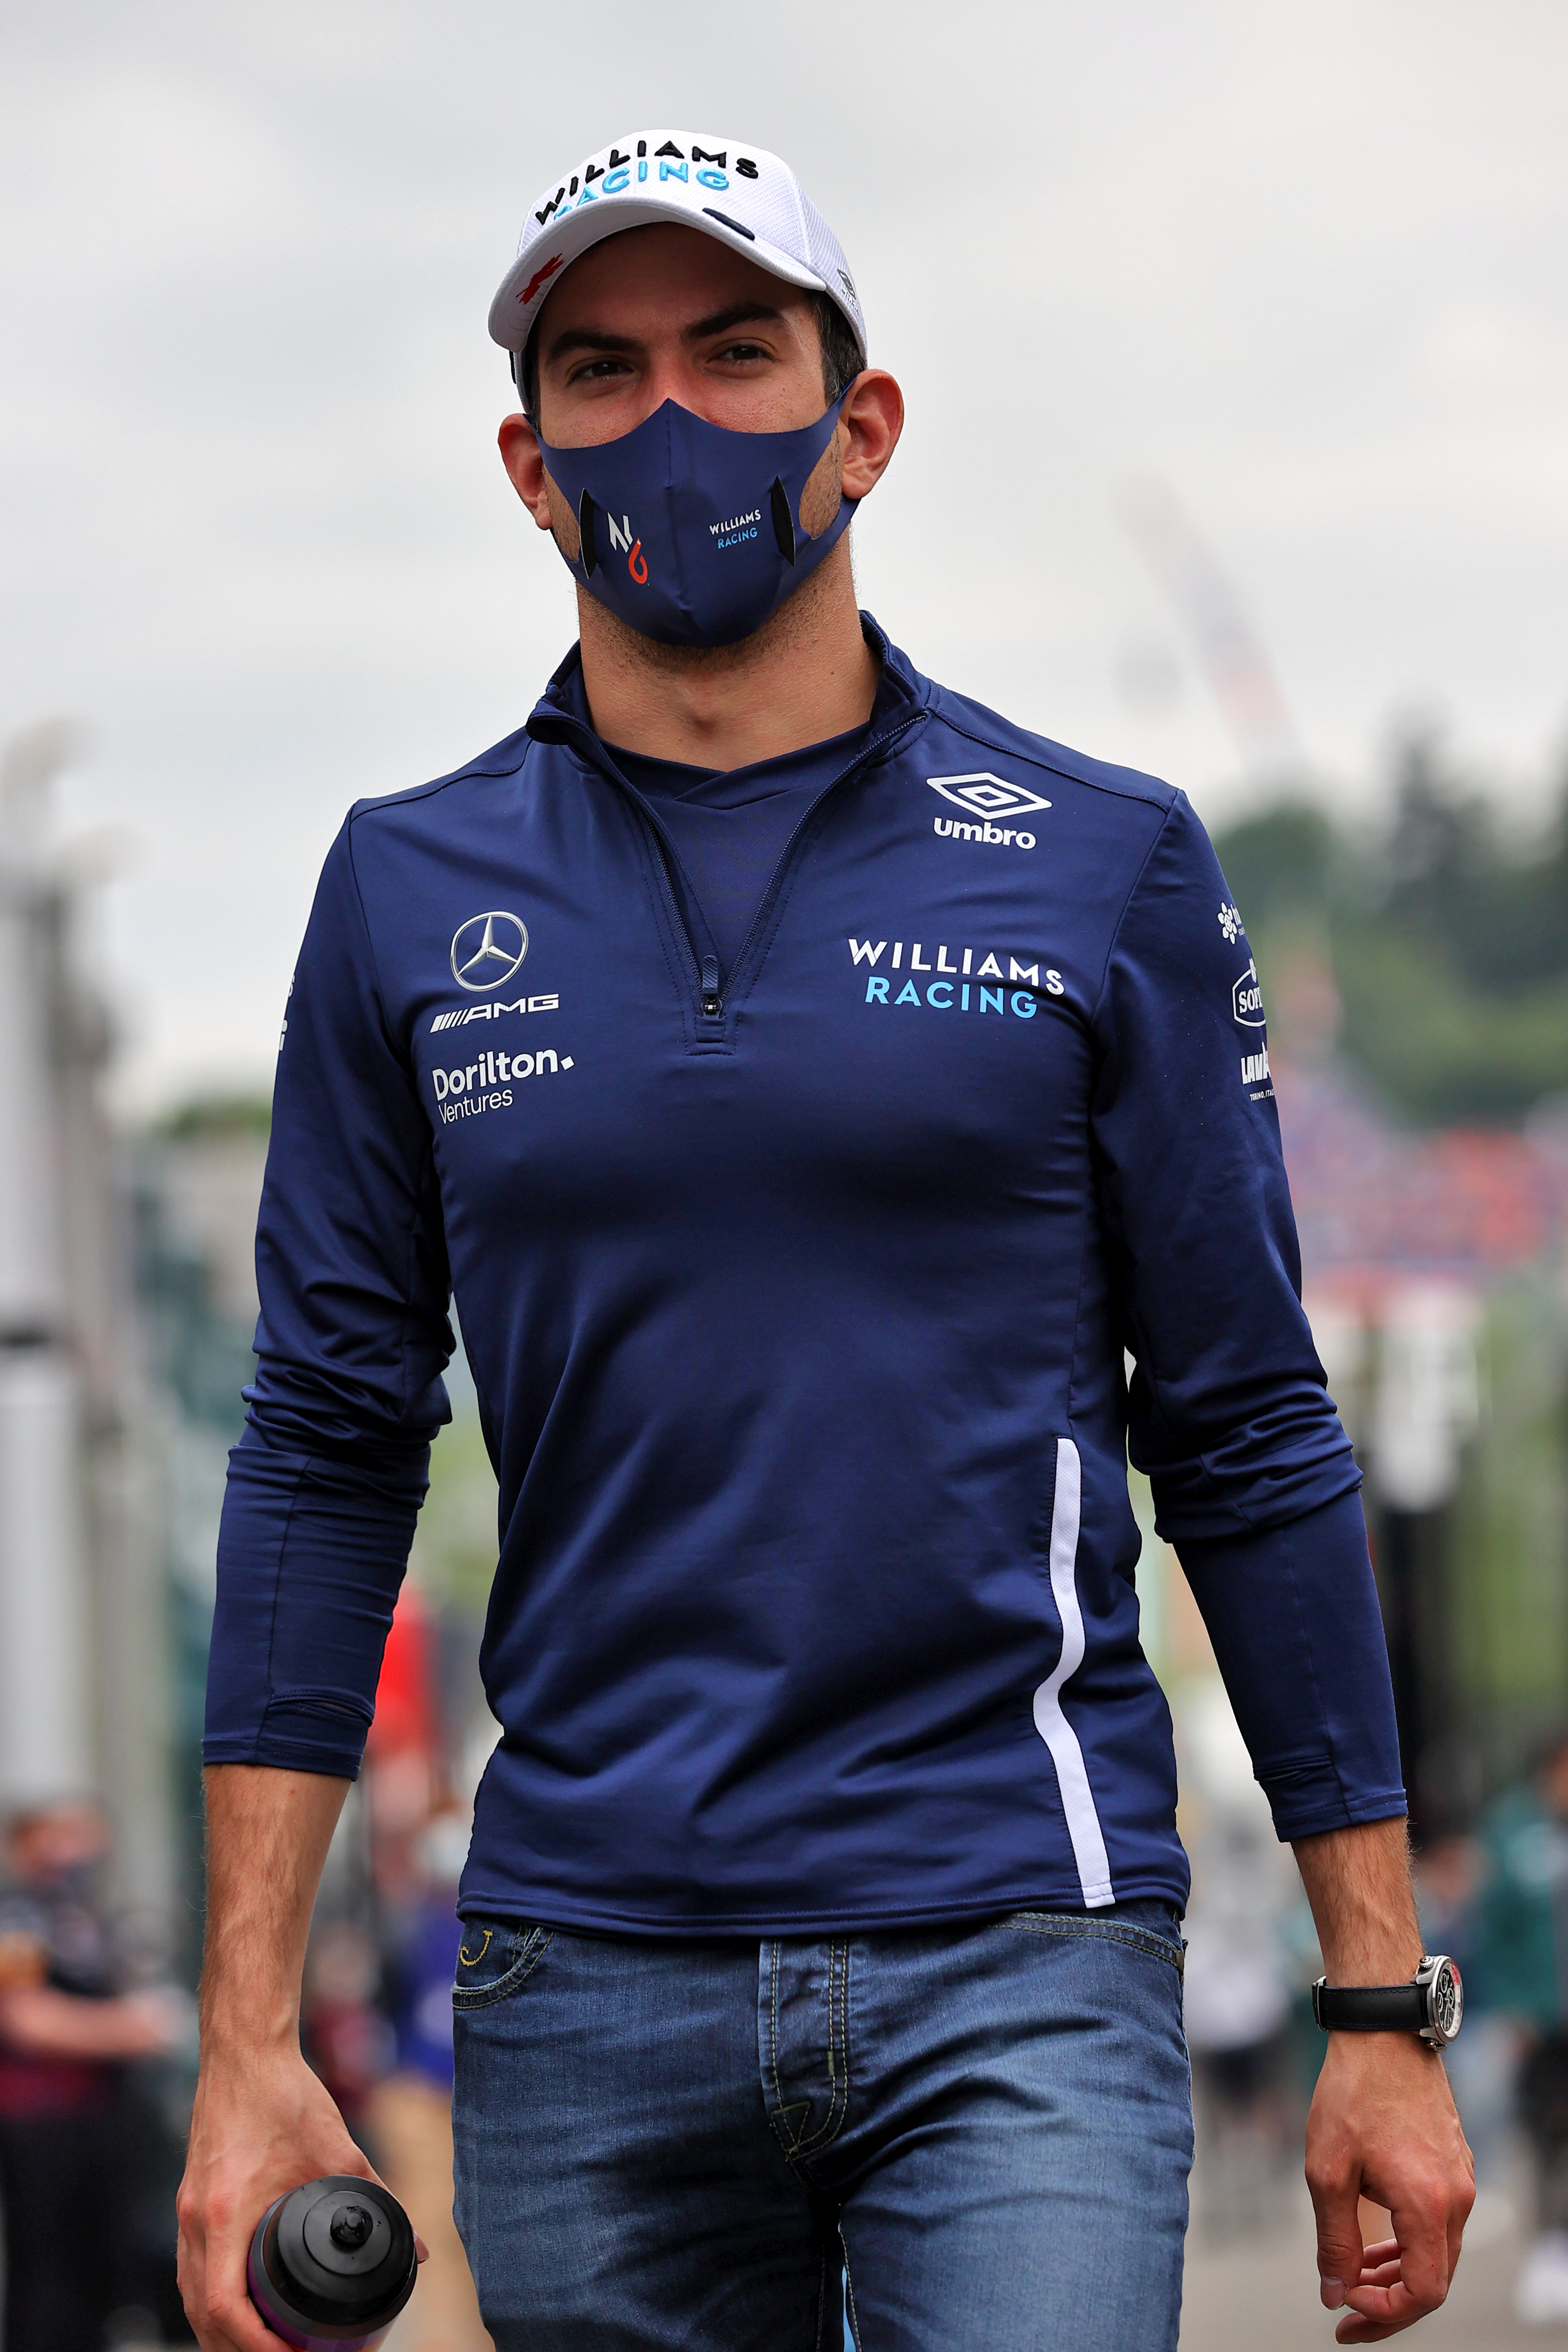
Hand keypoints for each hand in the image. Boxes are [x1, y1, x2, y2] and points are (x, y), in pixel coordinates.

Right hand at [177, 2043, 411, 2351]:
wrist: (243, 2054)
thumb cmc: (285, 2095)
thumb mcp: (338, 2149)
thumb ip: (377, 2197)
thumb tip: (416, 2249)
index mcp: (225, 2212)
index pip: (226, 2305)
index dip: (256, 2344)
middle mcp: (196, 2220)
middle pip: (202, 2314)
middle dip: (239, 2350)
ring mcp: (187, 2214)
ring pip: (192, 2298)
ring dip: (222, 2332)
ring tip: (264, 2350)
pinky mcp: (189, 2203)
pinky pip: (192, 2272)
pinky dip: (212, 2302)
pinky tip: (238, 2313)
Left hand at [1306, 2033, 1473, 2340]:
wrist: (1382, 2031)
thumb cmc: (1352, 2093)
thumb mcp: (1328, 2171)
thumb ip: (1334, 2240)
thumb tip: (1335, 2293)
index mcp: (1430, 2204)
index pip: (1424, 2292)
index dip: (1386, 2313)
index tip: (1345, 2306)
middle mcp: (1456, 2197)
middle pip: (1434, 2278)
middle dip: (1388, 2303)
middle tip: (1344, 2313)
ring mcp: (1459, 2179)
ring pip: (1436, 2251)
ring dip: (1396, 2273)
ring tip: (1352, 2280)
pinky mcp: (1452, 2164)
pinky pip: (1436, 2222)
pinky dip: (1407, 2241)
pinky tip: (1373, 2240)